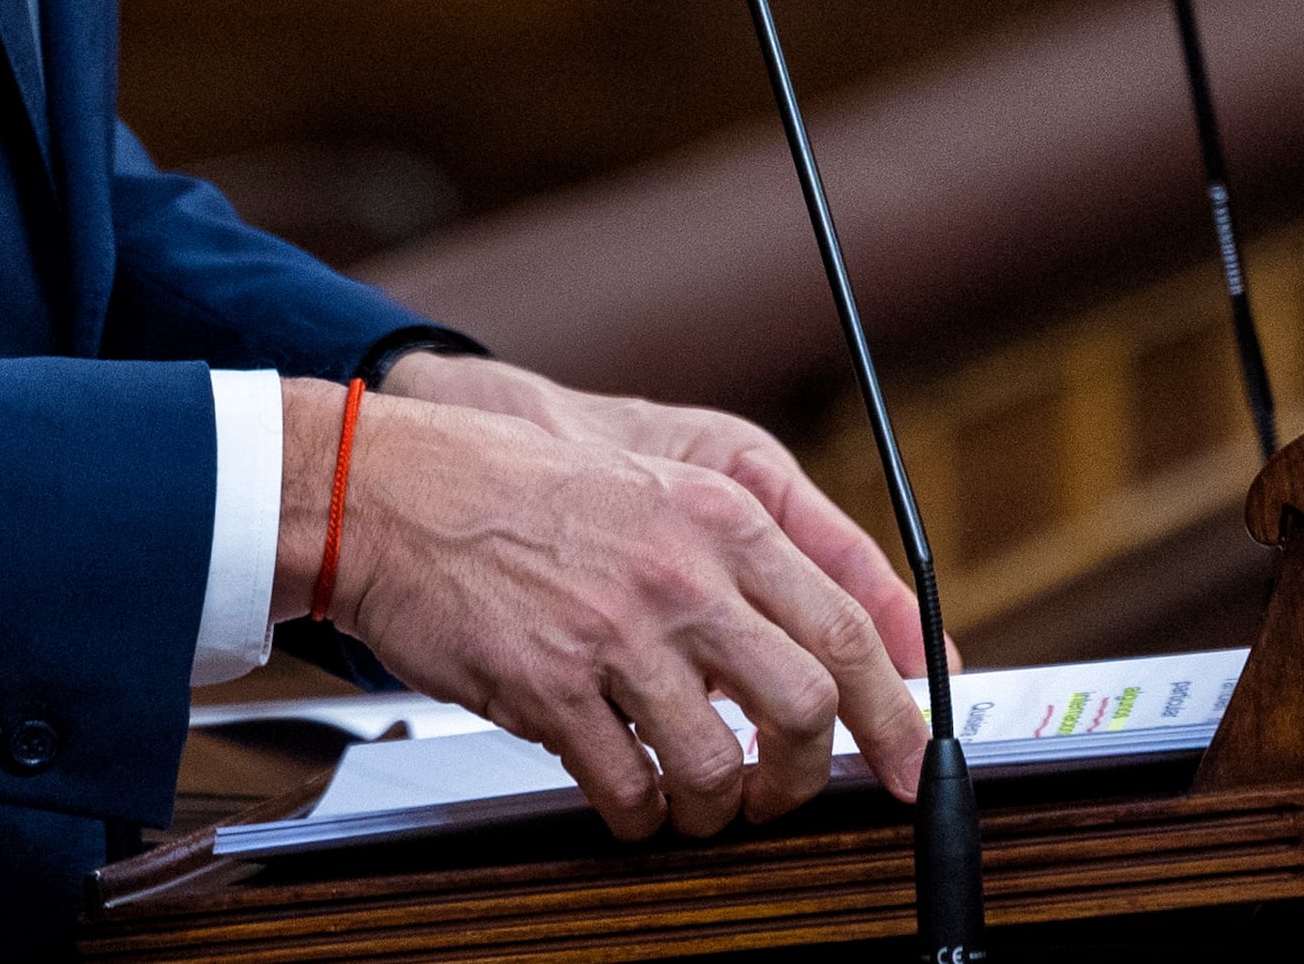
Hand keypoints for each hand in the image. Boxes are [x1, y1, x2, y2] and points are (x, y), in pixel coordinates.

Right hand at [282, 372, 928, 843]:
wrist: (392, 494)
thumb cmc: (518, 492)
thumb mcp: (653, 487)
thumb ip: (737, 557)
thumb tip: (824, 647)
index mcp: (719, 516)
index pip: (847, 626)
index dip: (896, 712)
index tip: (911, 762)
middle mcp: (683, 574)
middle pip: (807, 707)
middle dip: (808, 776)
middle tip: (784, 794)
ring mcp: (617, 635)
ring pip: (720, 769)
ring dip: (716, 810)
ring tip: (692, 803)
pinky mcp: (551, 691)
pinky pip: (628, 792)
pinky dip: (638, 817)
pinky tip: (625, 799)